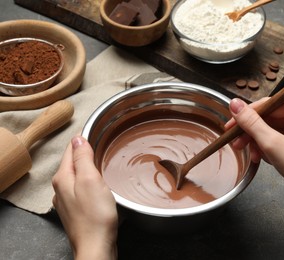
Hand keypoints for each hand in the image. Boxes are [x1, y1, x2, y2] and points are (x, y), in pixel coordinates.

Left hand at [52, 136, 117, 259]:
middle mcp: (61, 188)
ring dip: (88, 167)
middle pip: (73, 162)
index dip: (83, 138)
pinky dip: (90, 181)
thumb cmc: (95, 215)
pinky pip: (82, 188)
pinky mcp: (77, 210)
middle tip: (102, 142)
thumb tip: (78, 138)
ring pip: (78, 175)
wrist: (96, 246)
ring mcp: (68, 200)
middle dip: (86, 151)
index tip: (96, 130)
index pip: (71, 149)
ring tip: (102, 160)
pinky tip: (100, 184)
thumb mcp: (91, 179)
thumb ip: (82, 158)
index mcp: (63, 178)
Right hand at [227, 98, 283, 201]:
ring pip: (279, 130)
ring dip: (263, 142)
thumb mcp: (272, 144)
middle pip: (273, 118)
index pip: (268, 105)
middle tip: (238, 145)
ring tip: (254, 156)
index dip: (246, 116)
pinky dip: (275, 147)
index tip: (229, 127)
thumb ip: (251, 122)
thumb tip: (234, 103)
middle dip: (254, 133)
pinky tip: (266, 158)